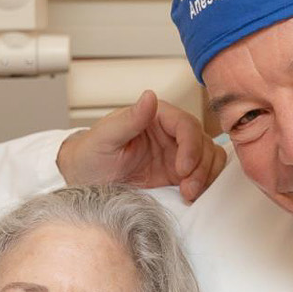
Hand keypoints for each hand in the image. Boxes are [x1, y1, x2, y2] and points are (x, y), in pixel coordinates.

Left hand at [55, 90, 227, 201]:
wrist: (84, 182)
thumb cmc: (89, 155)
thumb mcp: (103, 138)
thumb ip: (128, 119)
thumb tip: (150, 95)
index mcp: (155, 116)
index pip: (185, 125)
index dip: (190, 146)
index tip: (182, 169)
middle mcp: (170, 132)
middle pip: (202, 142)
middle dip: (200, 166)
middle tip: (188, 188)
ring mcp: (176, 153)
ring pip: (208, 157)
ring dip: (205, 176)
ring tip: (189, 194)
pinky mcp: (178, 174)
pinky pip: (203, 174)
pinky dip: (204, 184)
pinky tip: (190, 196)